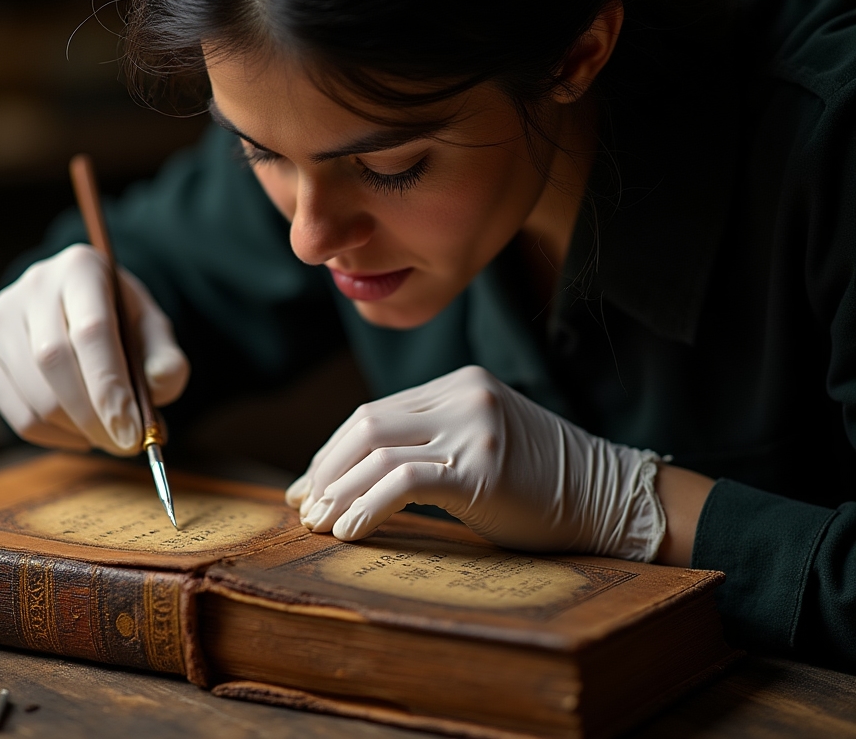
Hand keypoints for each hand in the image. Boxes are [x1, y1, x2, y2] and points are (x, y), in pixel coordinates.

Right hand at [0, 244, 188, 454]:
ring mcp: (2, 317)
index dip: (111, 389)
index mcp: (82, 269)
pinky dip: (53, 437)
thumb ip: (166, 359)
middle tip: (124, 445)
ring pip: (33, 393)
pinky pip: (16, 412)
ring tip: (108, 437)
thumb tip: (160, 384)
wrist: (83, 306)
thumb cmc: (123, 323)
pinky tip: (81, 435)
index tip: (133, 434)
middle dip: (93, 416)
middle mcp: (34, 286)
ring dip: (75, 430)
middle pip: (55, 362)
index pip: (92, 332)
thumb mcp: (155, 331)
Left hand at [286, 365, 665, 560]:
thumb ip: (429, 444)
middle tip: (303, 509)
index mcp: (458, 384)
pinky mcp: (482, 466)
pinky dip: (367, 505)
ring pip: (377, 450)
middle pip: (366, 424)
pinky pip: (404, 481)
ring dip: (337, 491)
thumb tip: (356, 478)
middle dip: (325, 470)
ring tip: (318, 525)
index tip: (308, 487)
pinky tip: (350, 531)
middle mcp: (462, 395)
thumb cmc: (540, 484)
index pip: (373, 413)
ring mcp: (473, 427)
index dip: (332, 452)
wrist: (609, 498)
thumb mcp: (481, 444)